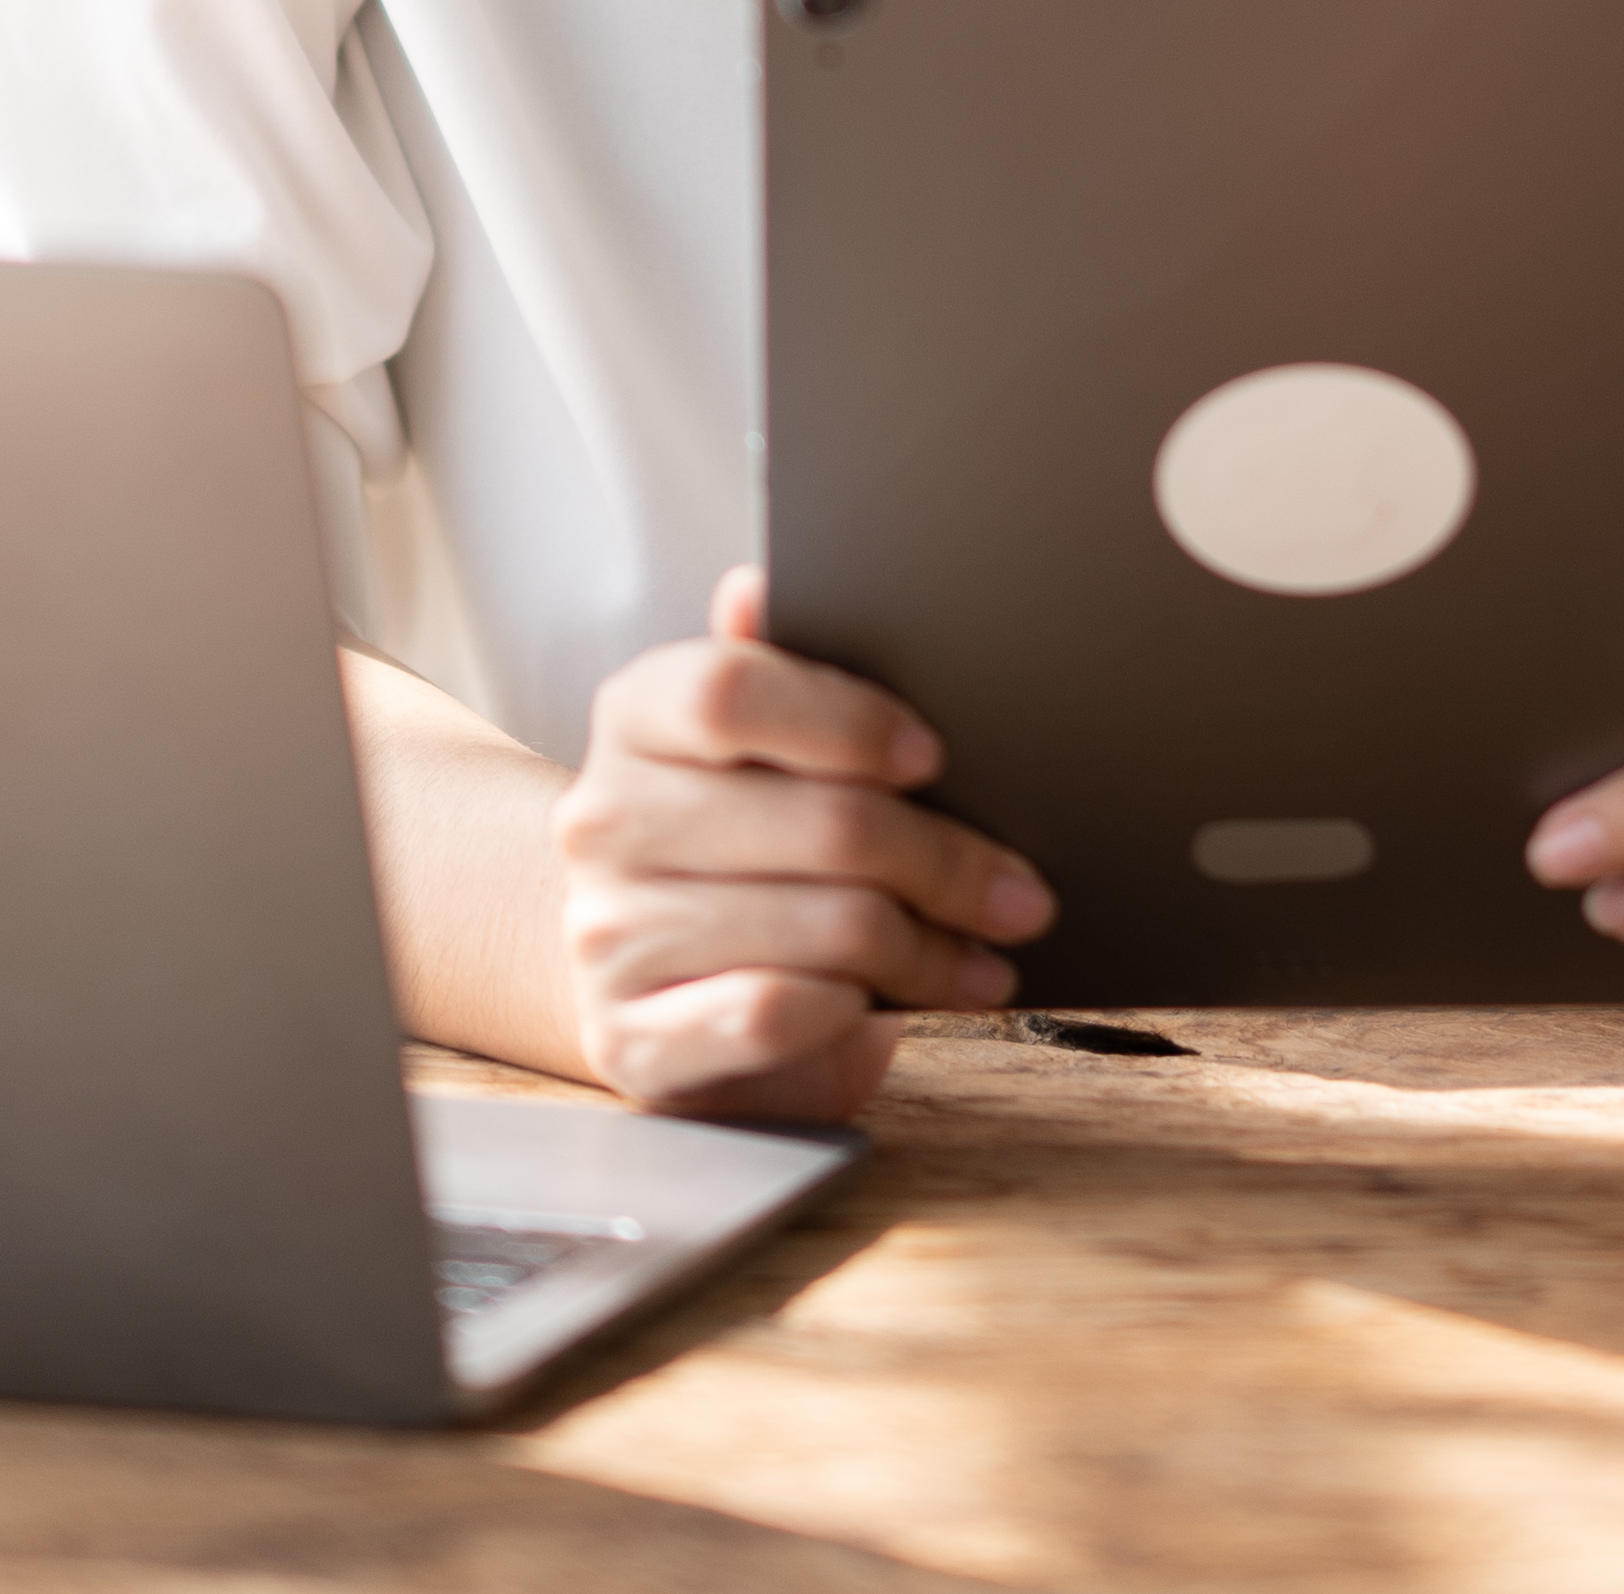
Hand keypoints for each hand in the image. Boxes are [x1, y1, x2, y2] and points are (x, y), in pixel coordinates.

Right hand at [556, 566, 1055, 1123]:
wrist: (658, 985)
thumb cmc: (738, 849)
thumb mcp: (754, 752)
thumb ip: (773, 673)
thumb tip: (757, 585)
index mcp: (634, 720)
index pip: (727, 689)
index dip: (849, 720)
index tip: (934, 755)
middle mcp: (602, 821)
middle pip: (815, 822)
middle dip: (943, 861)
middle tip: (1020, 892)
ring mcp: (608, 935)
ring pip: (819, 930)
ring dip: (926, 948)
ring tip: (981, 954)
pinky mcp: (631, 1038)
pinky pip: (773, 1015)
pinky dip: (853, 1008)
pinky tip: (891, 1002)